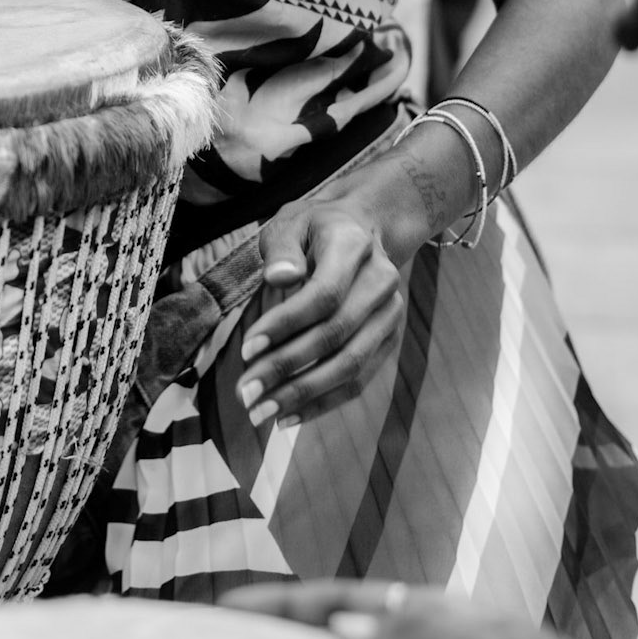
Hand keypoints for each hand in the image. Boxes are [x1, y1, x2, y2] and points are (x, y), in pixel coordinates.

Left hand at [236, 197, 405, 424]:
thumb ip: (282, 249)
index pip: (323, 294)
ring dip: (303, 395)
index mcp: (355, 246)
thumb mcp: (291, 222)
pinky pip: (359, 380)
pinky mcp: (390, 340)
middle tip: (246, 392)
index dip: (285, 324)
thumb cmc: (315, 229)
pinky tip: (289, 416)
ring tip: (262, 412)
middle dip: (287, 368)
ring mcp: (391, 314)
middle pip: (336, 335)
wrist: (363, 229)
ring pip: (350, 365)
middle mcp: (382, 281)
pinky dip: (324, 402)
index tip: (246, 348)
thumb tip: (279, 278)